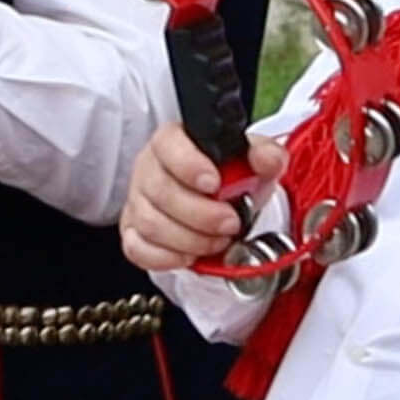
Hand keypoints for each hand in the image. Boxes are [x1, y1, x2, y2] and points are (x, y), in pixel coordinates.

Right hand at [122, 124, 287, 272]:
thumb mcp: (253, 162)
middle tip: (230, 223)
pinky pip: (138, 248)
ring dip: (191, 239)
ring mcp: (138, 201)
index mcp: (173, 142)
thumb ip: (266, 155)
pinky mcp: (132, 231)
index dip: (189, 165)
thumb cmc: (229, 178)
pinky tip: (190, 254)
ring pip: (150, 223)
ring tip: (217, 240)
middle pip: (160, 191)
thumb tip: (267, 158)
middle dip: (201, 214)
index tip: (215, 183)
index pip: (168, 145)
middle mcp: (149, 168)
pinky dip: (168, 257)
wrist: (219, 203)